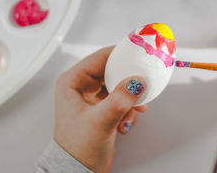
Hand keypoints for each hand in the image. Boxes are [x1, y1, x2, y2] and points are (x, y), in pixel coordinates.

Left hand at [54, 47, 146, 172]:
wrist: (78, 169)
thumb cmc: (77, 147)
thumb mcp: (100, 121)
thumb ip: (119, 100)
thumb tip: (136, 82)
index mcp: (73, 81)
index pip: (101, 57)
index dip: (122, 55)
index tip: (140, 55)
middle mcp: (82, 85)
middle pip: (113, 69)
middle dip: (129, 78)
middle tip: (143, 81)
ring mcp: (93, 95)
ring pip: (119, 83)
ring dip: (130, 95)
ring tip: (136, 108)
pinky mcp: (103, 106)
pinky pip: (122, 96)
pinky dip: (129, 106)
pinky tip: (128, 119)